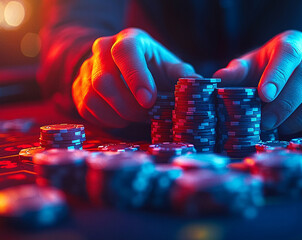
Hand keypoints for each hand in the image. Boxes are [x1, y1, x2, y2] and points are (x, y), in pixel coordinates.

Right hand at [72, 28, 199, 127]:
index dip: (136, 78)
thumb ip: (182, 73)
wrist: (125, 68)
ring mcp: (86, 69)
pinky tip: (123, 119)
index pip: (125, 53)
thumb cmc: (153, 68)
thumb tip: (195, 82)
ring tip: (137, 118)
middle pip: (104, 80)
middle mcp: (101, 50)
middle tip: (148, 116)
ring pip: (92, 97)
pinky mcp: (78, 88)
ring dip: (118, 115)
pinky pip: (86, 109)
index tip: (149, 101)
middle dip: (128, 106)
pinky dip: (107, 120)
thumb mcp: (169, 66)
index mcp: (128, 39)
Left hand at [214, 30, 301, 133]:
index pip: (288, 53)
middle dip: (286, 105)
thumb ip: (240, 71)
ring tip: (281, 130)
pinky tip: (299, 130)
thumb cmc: (279, 68)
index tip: (263, 96)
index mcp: (294, 43)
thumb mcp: (258, 63)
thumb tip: (218, 79)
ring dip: (301, 118)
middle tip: (266, 123)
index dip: (277, 75)